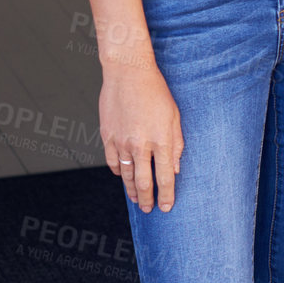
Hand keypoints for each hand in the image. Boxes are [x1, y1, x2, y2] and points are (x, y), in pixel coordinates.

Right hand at [100, 62, 183, 212]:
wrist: (128, 72)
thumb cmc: (156, 90)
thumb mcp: (175, 115)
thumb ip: (176, 144)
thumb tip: (175, 168)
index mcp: (160, 140)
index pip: (165, 177)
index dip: (166, 195)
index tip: (166, 207)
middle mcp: (140, 144)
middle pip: (144, 182)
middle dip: (148, 200)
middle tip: (149, 210)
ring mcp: (121, 141)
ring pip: (125, 175)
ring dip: (132, 190)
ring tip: (137, 199)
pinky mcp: (107, 135)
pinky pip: (112, 161)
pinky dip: (117, 171)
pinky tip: (122, 176)